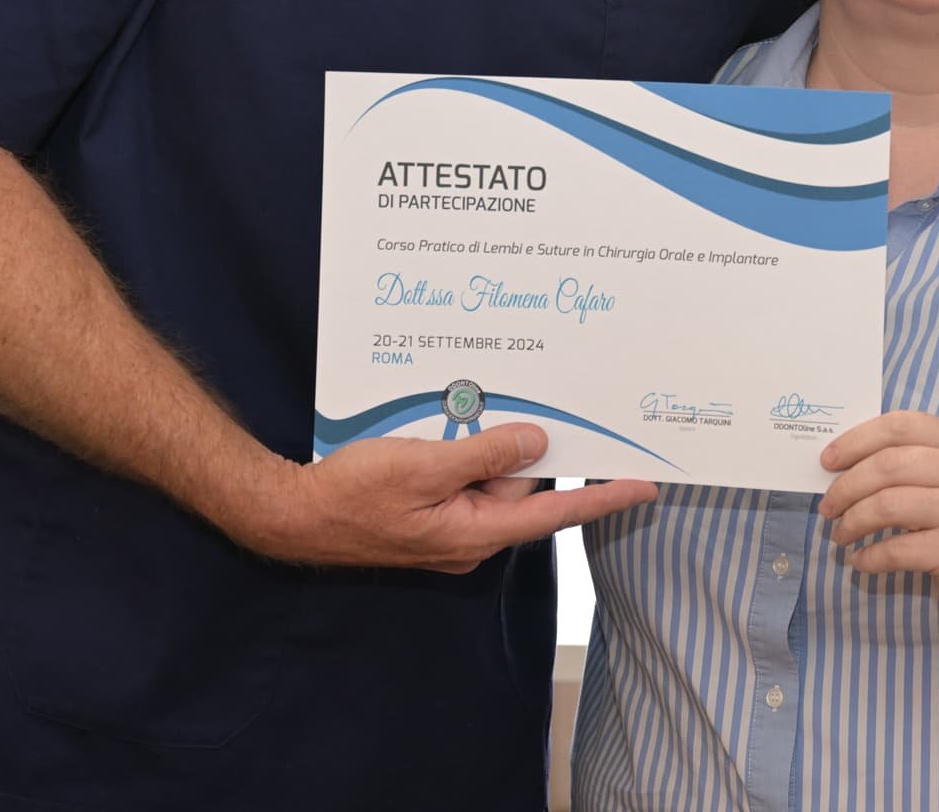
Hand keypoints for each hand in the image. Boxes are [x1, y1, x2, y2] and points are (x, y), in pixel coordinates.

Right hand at [223, 424, 651, 572]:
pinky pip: (465, 476)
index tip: (644, 485)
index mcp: (477, 531)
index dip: (603, 497)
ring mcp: (450, 524)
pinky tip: (443, 424)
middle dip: (524, 445)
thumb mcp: (424, 465)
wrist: (294, 514)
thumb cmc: (354, 495)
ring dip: (484, 442)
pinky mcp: (431, 510)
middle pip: (523, 485)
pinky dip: (463, 450)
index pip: (557, 514)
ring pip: (491, 475)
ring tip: (458, 415)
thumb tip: (537, 443)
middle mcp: (472, 534)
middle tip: (524, 403)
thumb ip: (484, 454)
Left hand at [817, 412, 938, 618]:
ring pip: (886, 506)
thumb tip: (847, 462)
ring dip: (852, 521)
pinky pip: (895, 550)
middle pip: (887, 466)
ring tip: (840, 534)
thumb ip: (916, 458)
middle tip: (828, 505)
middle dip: (846, 486)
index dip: (856, 440)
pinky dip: (868, 557)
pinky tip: (860, 561)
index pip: (901, 426)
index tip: (828, 460)